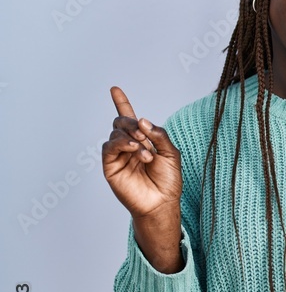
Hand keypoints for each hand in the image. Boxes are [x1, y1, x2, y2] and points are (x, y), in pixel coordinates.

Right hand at [102, 87, 183, 272]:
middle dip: (133, 123)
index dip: (121, 103)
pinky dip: (122, 143)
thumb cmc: (168, 181)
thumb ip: (159, 135)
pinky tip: (135, 149)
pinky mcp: (110, 166)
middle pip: (121, 122)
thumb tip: (143, 120)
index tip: (114, 89)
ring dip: (132, 137)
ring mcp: (119, 155)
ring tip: (146, 152)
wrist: (162, 202)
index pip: (131, 119)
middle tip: (145, 135)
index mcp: (143, 141)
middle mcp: (129, 146)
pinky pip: (109, 146)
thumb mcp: (171, 154)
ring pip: (116, 132)